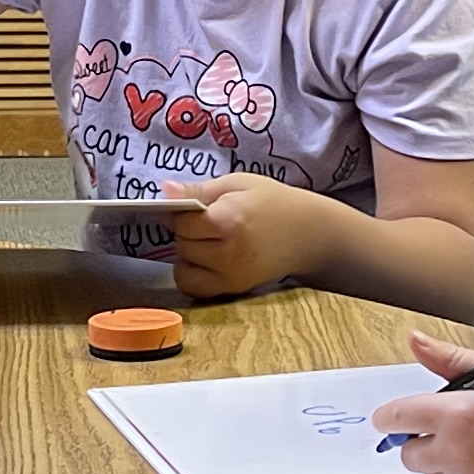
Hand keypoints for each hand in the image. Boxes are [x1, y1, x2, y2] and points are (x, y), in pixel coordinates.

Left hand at [168, 176, 325, 299]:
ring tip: (209, 241)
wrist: (308, 234)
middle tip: (207, 222)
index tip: (194, 207)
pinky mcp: (233, 289)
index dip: (182, 212)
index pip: (182, 222)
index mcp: (230, 220)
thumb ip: (199, 189)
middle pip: (182, 244)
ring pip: (183, 266)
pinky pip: (193, 287)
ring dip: (189, 253)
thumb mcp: (239, 183)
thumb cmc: (273, 202)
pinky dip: (192, 274)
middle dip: (187, 232)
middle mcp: (229, 252)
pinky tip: (205, 260)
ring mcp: (231, 275)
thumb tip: (165, 190)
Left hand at [372, 331, 473, 473]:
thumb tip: (415, 341)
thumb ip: (450, 360)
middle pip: (409, 453)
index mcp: (458, 413)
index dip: (394, 416)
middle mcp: (457, 453)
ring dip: (446, 464)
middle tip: (461, 428)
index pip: (397, 417)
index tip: (397, 417)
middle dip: (425, 440)